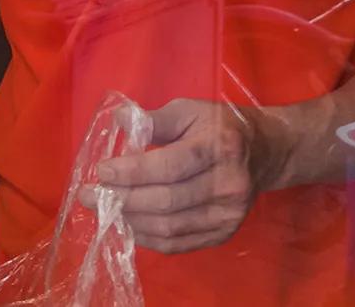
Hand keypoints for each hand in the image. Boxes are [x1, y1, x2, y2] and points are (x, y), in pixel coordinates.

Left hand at [97, 98, 264, 253]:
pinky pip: (178, 243)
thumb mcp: (188, 110)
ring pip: (170, 227)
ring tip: (102, 210)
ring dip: (130, 221)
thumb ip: (153, 119)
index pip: (170, 166)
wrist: (264, 152)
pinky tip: (127, 223)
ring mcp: (229, 214)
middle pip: (167, 201)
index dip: (132, 171)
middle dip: (122, 199)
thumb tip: (117, 120)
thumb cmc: (217, 126)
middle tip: (89, 195)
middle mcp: (228, 184)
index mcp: (219, 146)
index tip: (101, 172)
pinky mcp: (224, 233)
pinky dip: (147, 237)